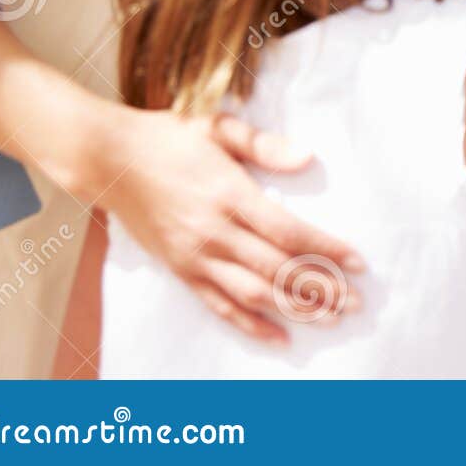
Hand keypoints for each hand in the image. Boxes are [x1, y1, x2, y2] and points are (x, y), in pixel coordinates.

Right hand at [98, 107, 364, 343]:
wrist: (107, 160)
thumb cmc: (168, 138)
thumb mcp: (218, 128)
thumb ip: (264, 144)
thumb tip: (308, 157)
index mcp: (229, 194)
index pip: (288, 232)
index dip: (326, 250)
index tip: (358, 263)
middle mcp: (213, 232)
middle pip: (277, 269)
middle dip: (320, 288)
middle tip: (356, 303)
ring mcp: (195, 256)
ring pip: (252, 293)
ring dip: (294, 309)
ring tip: (330, 319)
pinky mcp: (179, 271)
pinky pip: (219, 305)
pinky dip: (250, 325)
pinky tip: (279, 337)